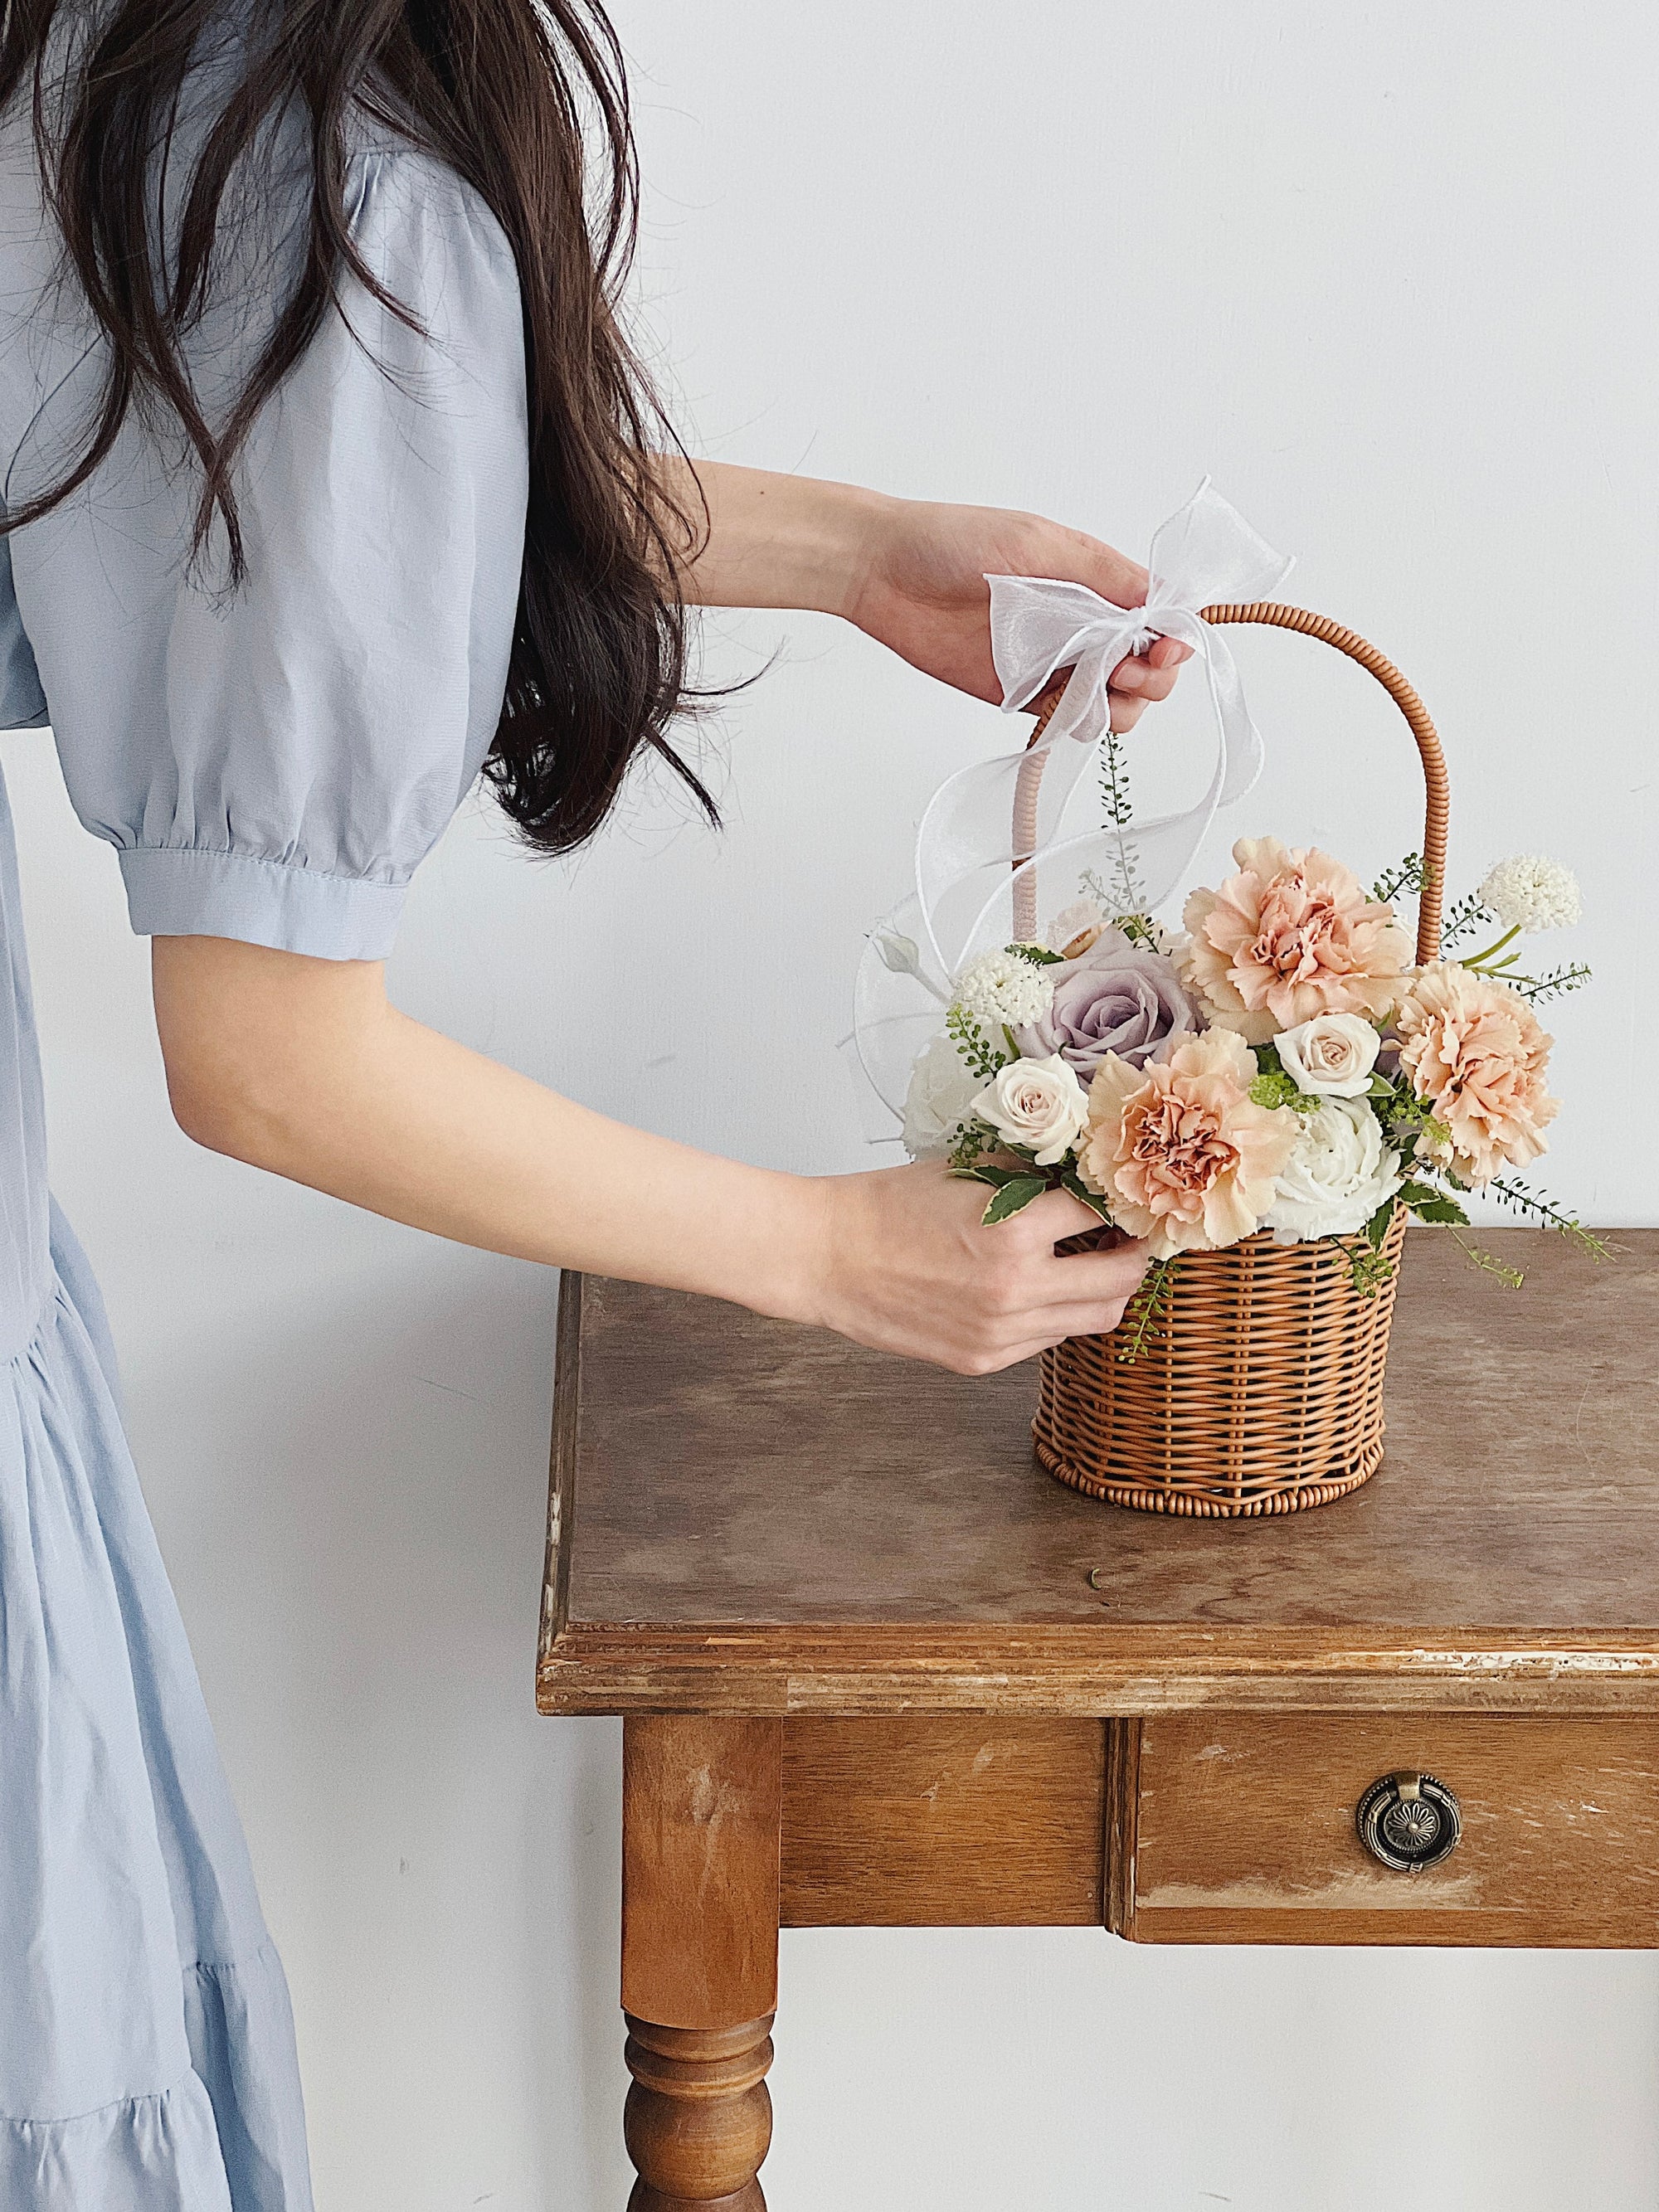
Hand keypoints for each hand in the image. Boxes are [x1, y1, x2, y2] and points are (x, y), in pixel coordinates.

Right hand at [803, 1160, 1150, 1373]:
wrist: (827, 1257)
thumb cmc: (887, 1206)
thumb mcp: (967, 1172)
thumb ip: (1030, 1175)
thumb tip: (1081, 1171)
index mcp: (1015, 1230)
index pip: (1104, 1215)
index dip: (1121, 1203)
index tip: (1125, 1198)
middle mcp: (1017, 1289)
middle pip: (1120, 1280)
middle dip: (1136, 1256)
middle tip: (1133, 1238)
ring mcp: (1001, 1333)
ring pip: (1093, 1319)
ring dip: (1105, 1291)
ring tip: (1096, 1265)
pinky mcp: (982, 1359)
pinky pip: (1046, 1340)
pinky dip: (1057, 1313)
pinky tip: (1041, 1287)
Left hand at [844, 494, 1192, 729]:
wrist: (883, 572)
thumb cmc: (954, 540)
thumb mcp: (1038, 541)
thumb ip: (1102, 573)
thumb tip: (1161, 602)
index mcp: (1094, 582)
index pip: (1158, 619)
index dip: (1171, 640)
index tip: (1164, 648)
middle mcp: (1081, 625)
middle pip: (1147, 668)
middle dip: (1152, 676)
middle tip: (1126, 670)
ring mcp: (1053, 663)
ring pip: (1115, 701)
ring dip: (1123, 703)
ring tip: (1100, 688)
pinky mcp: (1020, 695)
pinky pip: (1068, 719)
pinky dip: (1083, 721)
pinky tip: (1074, 710)